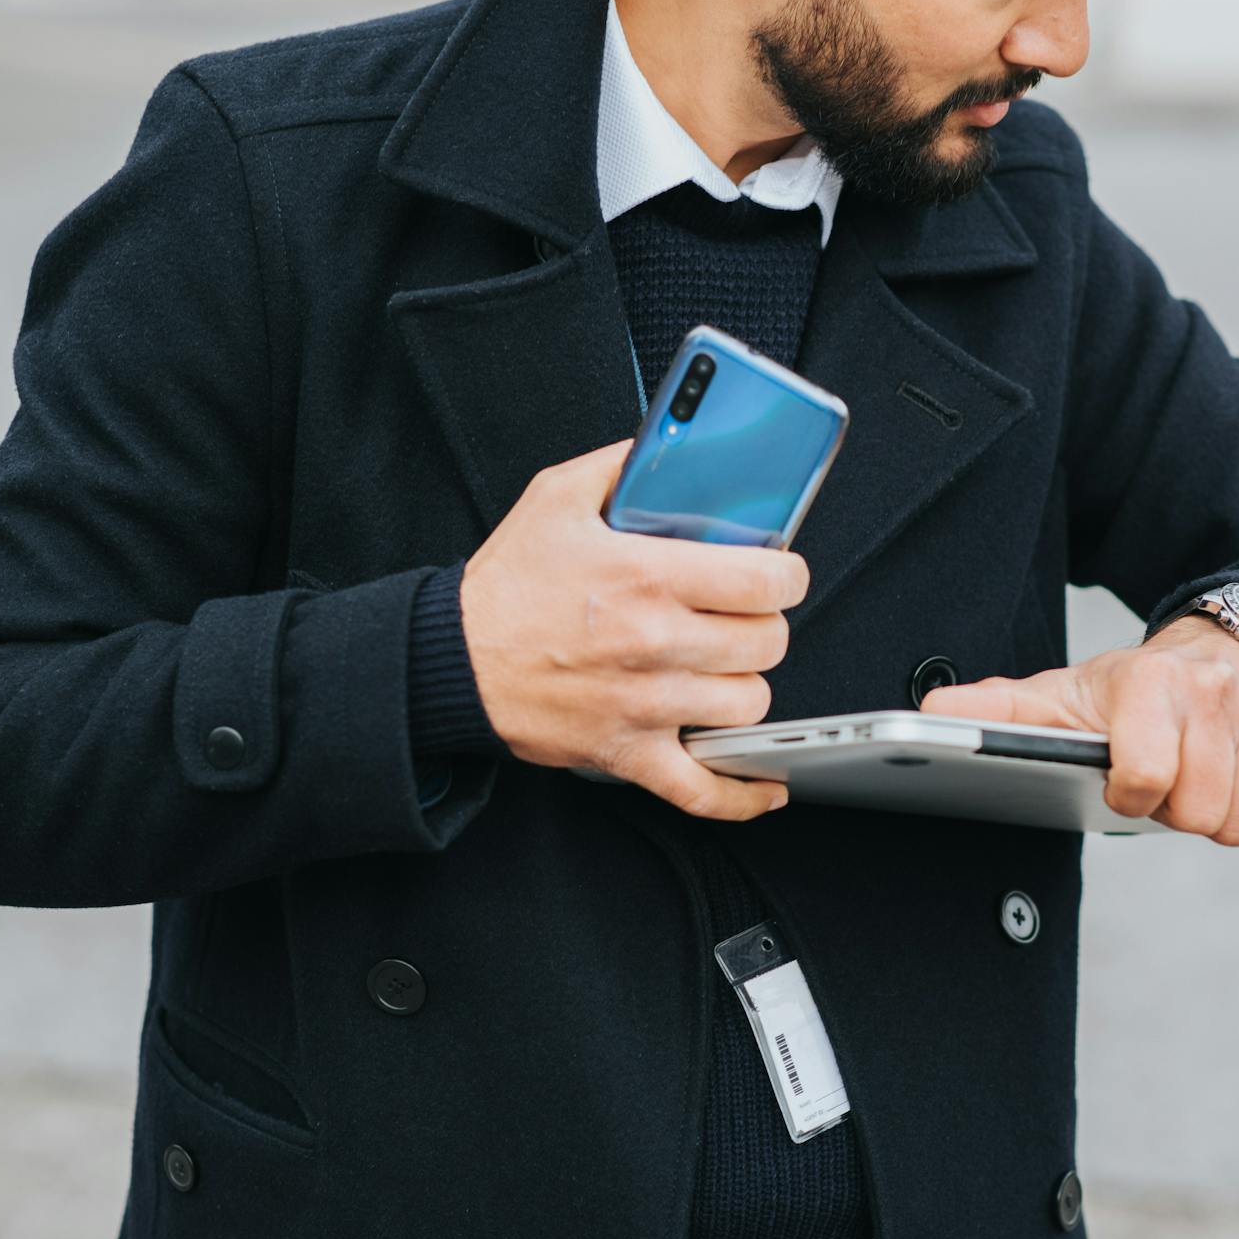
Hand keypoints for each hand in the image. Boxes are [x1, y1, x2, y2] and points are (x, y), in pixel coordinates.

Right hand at [461, 440, 807, 821]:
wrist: (451, 659)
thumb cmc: (506, 585)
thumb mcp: (557, 498)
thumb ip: (621, 466)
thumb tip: (671, 444)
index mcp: (646, 576)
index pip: (764, 580)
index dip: (787, 575)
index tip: (781, 572)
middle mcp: (654, 642)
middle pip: (766, 643)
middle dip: (765, 626)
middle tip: (746, 616)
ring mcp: (645, 704)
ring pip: (749, 706)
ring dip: (746, 686)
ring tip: (727, 668)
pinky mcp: (628, 751)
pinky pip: (702, 789)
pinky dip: (741, 794)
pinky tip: (765, 785)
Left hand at [917, 616, 1238, 843]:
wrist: (1216, 648)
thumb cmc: (1126, 693)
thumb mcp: (1059, 699)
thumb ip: (996, 712)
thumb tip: (929, 713)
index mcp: (1146, 682)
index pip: (1144, 779)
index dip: (1131, 795)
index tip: (1125, 779)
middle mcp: (1213, 687)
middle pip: (1198, 812)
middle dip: (1177, 810)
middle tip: (1168, 777)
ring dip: (1218, 812)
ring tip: (1200, 775)